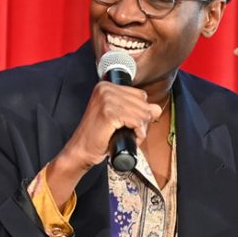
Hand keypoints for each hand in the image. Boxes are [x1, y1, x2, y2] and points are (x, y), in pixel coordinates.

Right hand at [45, 82, 160, 206]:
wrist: (81, 150)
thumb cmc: (98, 135)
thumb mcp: (118, 116)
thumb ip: (136, 108)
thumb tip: (156, 109)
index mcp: (106, 86)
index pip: (140, 94)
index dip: (141, 111)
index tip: (131, 122)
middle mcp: (105, 89)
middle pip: (143, 103)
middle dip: (142, 120)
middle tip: (129, 131)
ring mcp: (106, 100)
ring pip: (142, 113)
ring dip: (140, 128)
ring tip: (129, 135)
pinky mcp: (108, 113)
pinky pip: (136, 121)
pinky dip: (138, 132)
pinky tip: (129, 136)